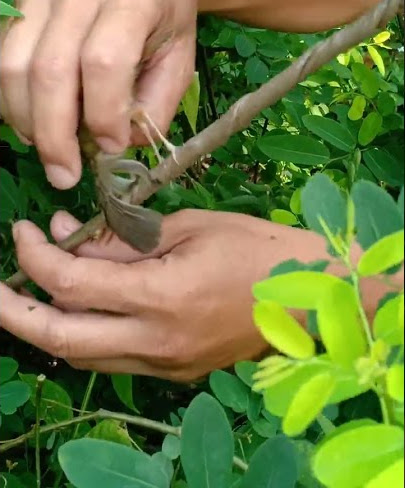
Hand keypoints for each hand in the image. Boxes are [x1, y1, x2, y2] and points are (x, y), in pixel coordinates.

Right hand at [0, 0, 198, 189]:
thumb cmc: (167, 17)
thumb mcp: (181, 60)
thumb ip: (155, 105)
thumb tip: (115, 145)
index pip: (105, 61)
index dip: (103, 113)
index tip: (112, 147)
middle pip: (49, 67)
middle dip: (54, 133)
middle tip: (65, 174)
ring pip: (12, 62)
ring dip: (24, 117)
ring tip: (48, 147)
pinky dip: (8, 93)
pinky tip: (30, 115)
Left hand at [0, 210, 305, 380]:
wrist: (309, 298)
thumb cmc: (255, 248)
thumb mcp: (189, 227)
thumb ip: (125, 237)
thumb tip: (70, 236)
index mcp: (163, 297)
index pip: (73, 285)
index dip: (36, 257)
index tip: (26, 229)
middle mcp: (156, 342)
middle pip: (61, 341)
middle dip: (13, 312)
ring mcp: (165, 365)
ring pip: (82, 357)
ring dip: (46, 325)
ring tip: (30, 290)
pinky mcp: (173, 372)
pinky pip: (112, 359)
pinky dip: (85, 332)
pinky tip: (82, 305)